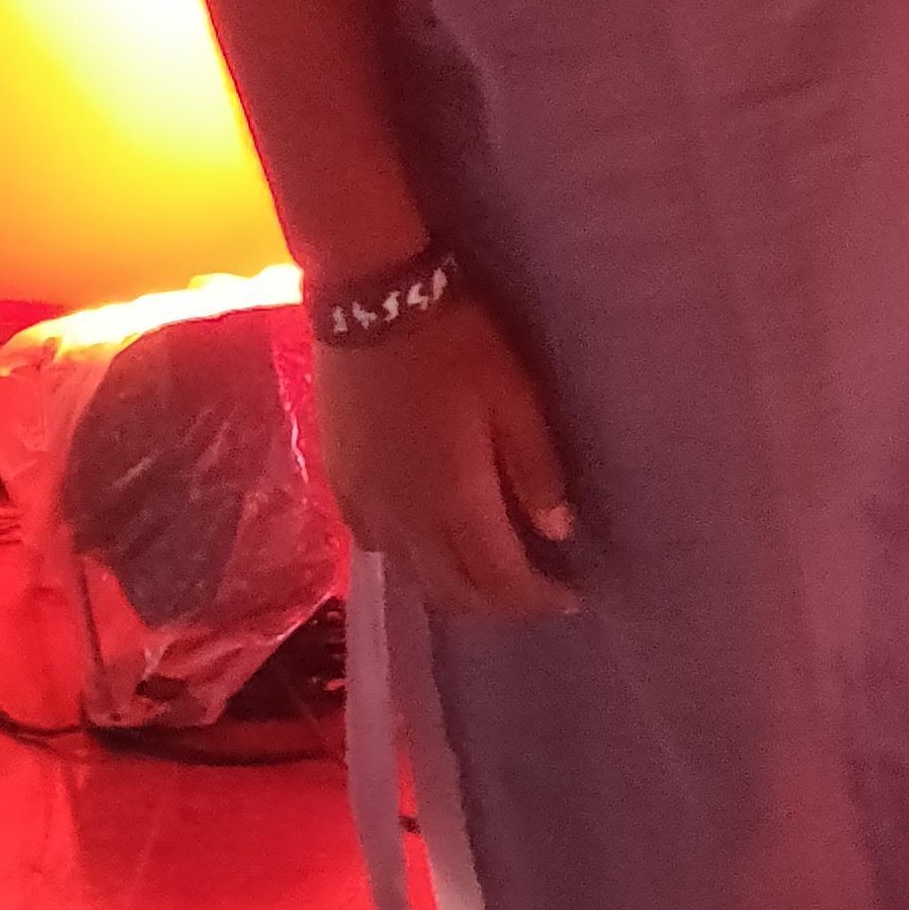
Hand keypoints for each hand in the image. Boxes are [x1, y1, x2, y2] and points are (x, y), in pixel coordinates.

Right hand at [314, 299, 580, 623]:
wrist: (371, 303)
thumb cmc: (455, 344)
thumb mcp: (514, 396)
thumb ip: (536, 468)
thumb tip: (559, 532)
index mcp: (456, 500)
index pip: (500, 580)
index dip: (537, 598)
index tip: (568, 597)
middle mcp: (407, 519)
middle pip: (453, 593)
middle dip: (498, 606)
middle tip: (532, 595)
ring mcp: (367, 505)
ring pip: (412, 577)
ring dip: (453, 589)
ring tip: (486, 574)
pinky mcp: (340, 484)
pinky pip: (376, 546)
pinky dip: (410, 561)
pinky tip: (427, 541)